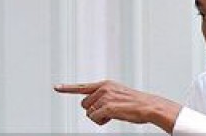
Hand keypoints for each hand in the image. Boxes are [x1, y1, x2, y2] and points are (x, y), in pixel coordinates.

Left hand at [54, 80, 181, 131]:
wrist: (149, 106)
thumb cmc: (135, 103)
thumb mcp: (118, 93)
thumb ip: (103, 96)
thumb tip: (90, 107)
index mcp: (105, 84)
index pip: (82, 86)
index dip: (68, 88)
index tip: (56, 87)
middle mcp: (103, 88)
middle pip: (84, 104)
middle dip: (93, 111)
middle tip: (109, 112)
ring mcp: (105, 97)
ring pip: (89, 112)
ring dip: (98, 117)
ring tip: (113, 114)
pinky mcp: (108, 107)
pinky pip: (95, 118)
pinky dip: (101, 121)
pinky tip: (112, 118)